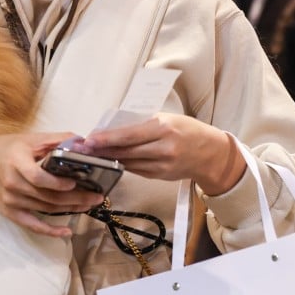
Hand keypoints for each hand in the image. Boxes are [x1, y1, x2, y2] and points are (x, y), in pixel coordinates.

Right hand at [0, 132, 104, 236]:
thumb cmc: (9, 148)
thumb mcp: (31, 139)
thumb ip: (57, 139)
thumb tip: (83, 142)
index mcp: (17, 162)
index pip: (37, 177)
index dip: (57, 183)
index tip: (75, 182)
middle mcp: (12, 183)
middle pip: (47, 196)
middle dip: (75, 198)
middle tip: (96, 197)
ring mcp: (11, 200)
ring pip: (45, 209)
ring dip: (70, 209)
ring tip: (89, 204)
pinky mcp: (10, 212)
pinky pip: (32, 225)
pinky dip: (50, 231)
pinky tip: (67, 232)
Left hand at [81, 113, 245, 194]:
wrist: (210, 154)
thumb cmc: (187, 130)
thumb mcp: (167, 118)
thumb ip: (142, 124)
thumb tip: (114, 129)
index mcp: (163, 128)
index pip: (129, 135)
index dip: (107, 139)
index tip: (90, 139)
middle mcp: (163, 148)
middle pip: (126, 151)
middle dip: (103, 150)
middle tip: (84, 149)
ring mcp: (162, 165)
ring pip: (128, 163)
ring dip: (110, 159)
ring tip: (93, 154)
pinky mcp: (160, 176)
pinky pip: (136, 170)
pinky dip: (123, 165)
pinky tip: (112, 161)